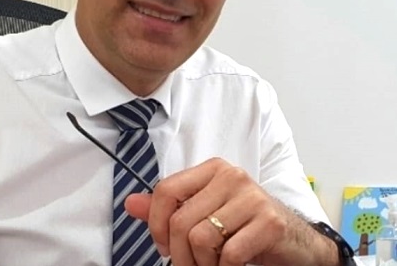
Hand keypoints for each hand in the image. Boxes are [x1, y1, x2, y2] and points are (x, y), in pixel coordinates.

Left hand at [124, 157, 337, 265]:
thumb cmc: (245, 226)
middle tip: (189, 265)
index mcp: (211, 170)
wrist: (295, 242)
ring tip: (211, 265)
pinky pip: (229, 253)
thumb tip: (131, 204)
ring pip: (201, 238)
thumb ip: (167, 209)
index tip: (163, 245)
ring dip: (202, 264)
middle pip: (181, 221)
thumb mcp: (205, 213)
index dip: (156, 223)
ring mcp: (252, 197)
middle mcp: (231, 176)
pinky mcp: (269, 221)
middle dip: (180, 254)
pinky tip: (230, 265)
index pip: (166, 190)